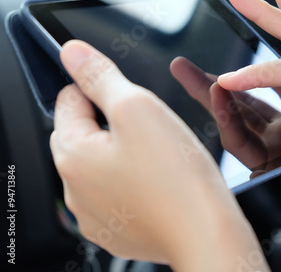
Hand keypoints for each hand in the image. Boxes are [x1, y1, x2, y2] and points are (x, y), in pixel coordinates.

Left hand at [50, 40, 268, 270]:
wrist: (204, 232)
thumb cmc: (176, 176)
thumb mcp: (138, 107)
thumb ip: (100, 76)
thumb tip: (72, 53)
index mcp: (72, 154)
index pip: (70, 99)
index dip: (103, 90)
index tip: (130, 100)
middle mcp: (74, 188)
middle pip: (86, 133)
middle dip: (114, 123)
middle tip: (152, 131)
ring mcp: (95, 213)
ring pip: (103, 165)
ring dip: (125, 154)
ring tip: (159, 159)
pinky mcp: (117, 229)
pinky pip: (118, 193)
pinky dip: (134, 183)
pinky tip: (158, 183)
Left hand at [170, 56, 280, 174]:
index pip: (252, 124)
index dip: (231, 104)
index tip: (214, 84)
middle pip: (241, 112)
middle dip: (210, 90)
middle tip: (181, 67)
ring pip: (255, 104)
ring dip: (232, 83)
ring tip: (204, 65)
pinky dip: (269, 80)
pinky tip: (258, 70)